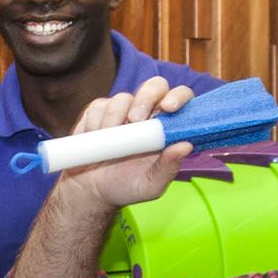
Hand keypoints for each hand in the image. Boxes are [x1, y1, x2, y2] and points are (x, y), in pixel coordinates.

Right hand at [58, 76, 197, 210]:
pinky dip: (95, 124)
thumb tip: (186, 146)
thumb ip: (169, 167)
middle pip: (155, 86)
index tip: (169, 107)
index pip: (181, 99)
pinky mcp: (100, 111)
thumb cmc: (126, 187)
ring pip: (122, 98)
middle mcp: (149, 113)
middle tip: (133, 119)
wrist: (91, 191)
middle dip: (145, 98)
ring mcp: (124, 109)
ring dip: (113, 119)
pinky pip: (99, 106)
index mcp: (167, 127)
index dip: (178, 97)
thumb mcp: (151, 185)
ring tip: (109, 145)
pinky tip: (95, 140)